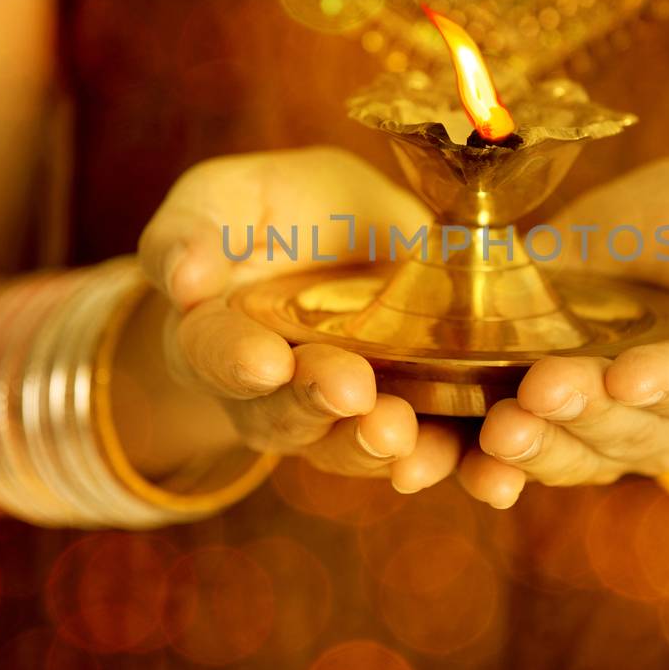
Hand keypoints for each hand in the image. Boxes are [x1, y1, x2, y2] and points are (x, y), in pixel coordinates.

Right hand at [134, 147, 460, 491]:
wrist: (349, 238)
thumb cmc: (273, 215)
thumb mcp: (227, 199)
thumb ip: (194, 232)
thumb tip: (183, 278)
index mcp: (217, 337)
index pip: (216, 354)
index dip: (237, 361)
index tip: (265, 361)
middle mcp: (274, 394)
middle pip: (288, 413)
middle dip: (321, 403)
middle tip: (352, 392)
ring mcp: (342, 416)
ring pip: (356, 444)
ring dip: (381, 444)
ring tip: (405, 434)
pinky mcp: (412, 419)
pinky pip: (431, 450)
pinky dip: (456, 462)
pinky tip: (485, 470)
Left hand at [458, 157, 668, 507]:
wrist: (646, 249)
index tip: (631, 375)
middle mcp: (666, 417)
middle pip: (628, 430)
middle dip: (584, 413)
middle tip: (542, 390)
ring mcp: (598, 428)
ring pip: (569, 454)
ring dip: (530, 449)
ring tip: (498, 430)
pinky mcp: (537, 421)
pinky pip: (509, 459)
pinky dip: (476, 467)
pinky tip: (447, 465)